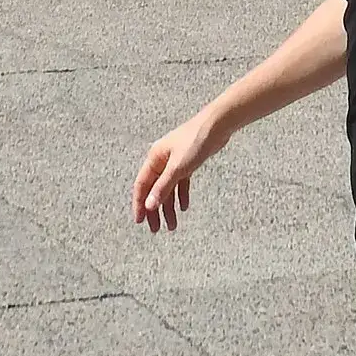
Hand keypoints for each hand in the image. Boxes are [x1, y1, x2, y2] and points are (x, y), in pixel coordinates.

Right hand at [132, 111, 220, 231]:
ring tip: (172, 225)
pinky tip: (183, 207)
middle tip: (156, 229)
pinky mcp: (187, 162)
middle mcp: (162, 159)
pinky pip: (180, 183)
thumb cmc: (195, 141)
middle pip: (153, 189)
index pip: (142, 185)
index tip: (140, 222)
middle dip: (154, 210)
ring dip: (168, 206)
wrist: (216, 126)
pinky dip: (180, 195)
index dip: (139, 204)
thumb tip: (149, 205)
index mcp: (154, 158)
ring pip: (167, 188)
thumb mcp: (178, 167)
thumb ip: (163, 187)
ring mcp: (174, 161)